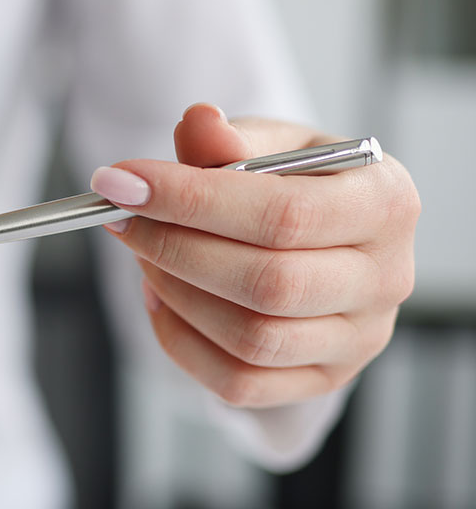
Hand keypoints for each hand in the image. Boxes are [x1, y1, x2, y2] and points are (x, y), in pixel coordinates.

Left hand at [91, 104, 418, 408]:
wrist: (313, 233)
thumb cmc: (290, 181)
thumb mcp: (265, 144)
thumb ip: (228, 140)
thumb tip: (197, 125)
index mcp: (386, 203)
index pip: (283, 213)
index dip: (192, 200)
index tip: (120, 183)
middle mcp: (387, 277)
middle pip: (269, 284)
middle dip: (175, 249)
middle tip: (123, 220)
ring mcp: (359, 339)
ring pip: (252, 339)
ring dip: (176, 294)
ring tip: (144, 254)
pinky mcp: (323, 379)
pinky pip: (239, 383)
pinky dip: (182, 342)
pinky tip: (161, 299)